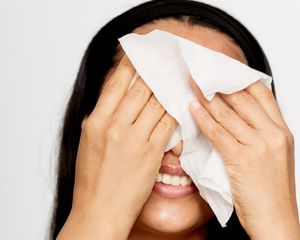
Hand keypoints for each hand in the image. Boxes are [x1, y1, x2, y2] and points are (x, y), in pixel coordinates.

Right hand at [57, 55, 176, 239]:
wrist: (100, 209)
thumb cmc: (92, 178)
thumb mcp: (89, 141)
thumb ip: (102, 116)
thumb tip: (116, 97)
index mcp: (96, 121)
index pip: (116, 83)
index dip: (131, 65)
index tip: (141, 53)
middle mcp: (115, 126)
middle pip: (141, 89)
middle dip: (155, 73)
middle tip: (166, 62)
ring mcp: (135, 139)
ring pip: (158, 104)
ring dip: (168, 91)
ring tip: (176, 79)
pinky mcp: (152, 153)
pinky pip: (168, 124)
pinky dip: (174, 112)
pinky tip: (179, 105)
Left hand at [188, 77, 299, 239]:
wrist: (276, 220)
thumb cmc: (271, 191)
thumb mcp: (271, 156)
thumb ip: (257, 135)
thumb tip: (232, 117)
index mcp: (282, 131)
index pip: (262, 94)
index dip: (240, 79)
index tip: (222, 71)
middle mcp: (272, 134)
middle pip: (243, 99)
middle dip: (219, 83)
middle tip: (201, 73)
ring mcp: (259, 146)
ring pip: (228, 114)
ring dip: (207, 97)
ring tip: (192, 85)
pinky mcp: (242, 159)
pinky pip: (218, 132)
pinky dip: (203, 119)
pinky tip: (192, 108)